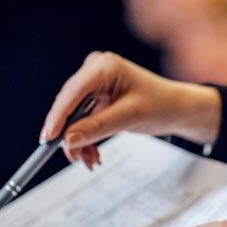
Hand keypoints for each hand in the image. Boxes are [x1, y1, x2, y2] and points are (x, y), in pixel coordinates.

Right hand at [41, 51, 220, 167]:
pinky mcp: (95, 98)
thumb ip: (96, 128)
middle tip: (73, 157)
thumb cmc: (161, 105)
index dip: (58, 116)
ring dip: (79, 141)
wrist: (177, 108)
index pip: (72, 92)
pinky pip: (81, 120)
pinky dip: (85, 138)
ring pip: (73, 117)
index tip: (49, 138)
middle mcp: (95, 70)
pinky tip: (93, 153)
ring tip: (90, 159)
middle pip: (68, 105)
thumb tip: (68, 139)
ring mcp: (94, 84)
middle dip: (70, 134)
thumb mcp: (129, 118)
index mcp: (104, 66)